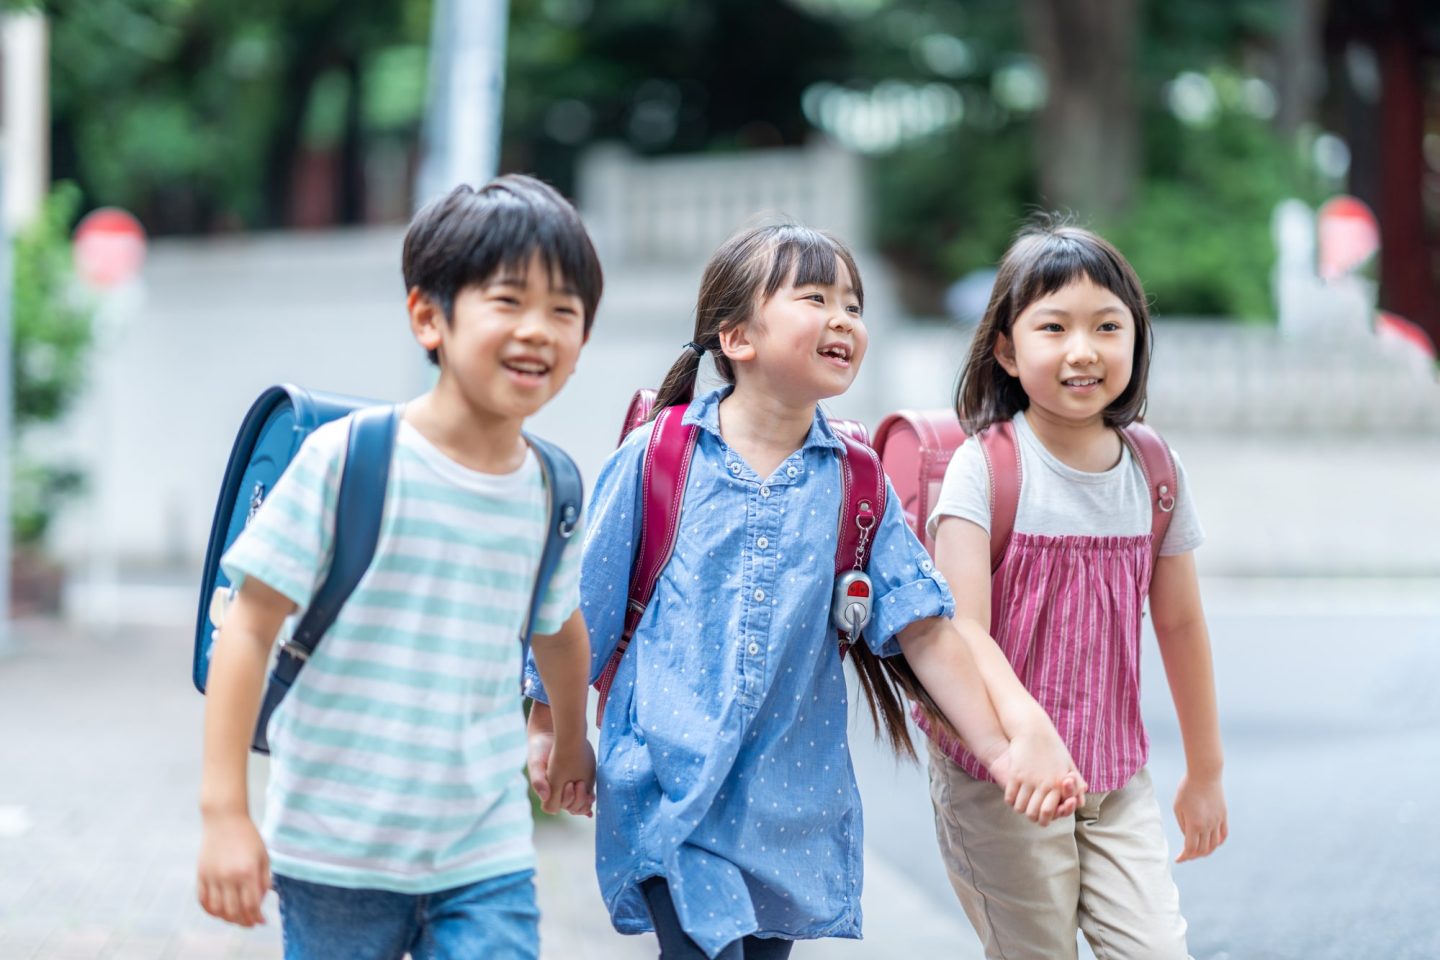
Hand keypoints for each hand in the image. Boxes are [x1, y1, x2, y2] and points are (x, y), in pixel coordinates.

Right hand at [197, 811, 269, 926]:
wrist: (225, 819)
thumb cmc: (248, 837)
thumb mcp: (263, 856)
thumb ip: (264, 880)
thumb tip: (261, 903)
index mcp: (247, 871)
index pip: (251, 905)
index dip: (256, 917)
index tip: (261, 921)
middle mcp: (229, 876)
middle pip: (234, 911)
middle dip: (243, 922)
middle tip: (250, 923)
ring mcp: (212, 876)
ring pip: (217, 910)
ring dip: (227, 919)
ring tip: (236, 918)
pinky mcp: (201, 874)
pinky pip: (203, 900)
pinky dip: (211, 911)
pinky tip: (220, 911)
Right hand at [531, 731, 594, 816]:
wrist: (549, 736)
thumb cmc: (539, 750)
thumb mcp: (536, 763)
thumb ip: (538, 780)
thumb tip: (545, 797)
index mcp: (547, 791)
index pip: (554, 807)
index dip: (564, 802)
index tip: (570, 786)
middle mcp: (559, 792)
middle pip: (570, 807)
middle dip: (577, 802)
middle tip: (580, 784)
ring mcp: (570, 787)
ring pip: (579, 803)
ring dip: (585, 802)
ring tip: (590, 795)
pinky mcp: (580, 779)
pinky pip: (586, 793)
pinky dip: (589, 795)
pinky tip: (592, 794)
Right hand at [988, 745, 1074, 823]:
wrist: (1034, 730)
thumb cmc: (1053, 748)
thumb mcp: (1068, 765)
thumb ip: (1076, 785)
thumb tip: (1080, 803)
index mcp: (1059, 784)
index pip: (1051, 813)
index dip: (1045, 818)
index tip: (1042, 817)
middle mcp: (1045, 784)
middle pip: (1033, 814)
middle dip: (1031, 816)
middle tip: (1030, 812)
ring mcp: (1029, 780)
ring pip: (1020, 807)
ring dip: (1020, 808)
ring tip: (1021, 804)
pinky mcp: (1016, 774)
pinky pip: (1010, 797)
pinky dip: (1011, 800)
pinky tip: (1013, 796)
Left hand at [1173, 771, 1226, 861]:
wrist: (1205, 775)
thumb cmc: (1187, 789)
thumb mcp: (1178, 806)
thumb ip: (1182, 824)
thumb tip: (1188, 836)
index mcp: (1194, 824)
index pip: (1190, 848)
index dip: (1184, 857)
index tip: (1178, 859)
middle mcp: (1208, 826)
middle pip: (1203, 850)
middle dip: (1193, 856)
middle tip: (1186, 856)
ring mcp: (1217, 822)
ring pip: (1214, 845)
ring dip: (1206, 852)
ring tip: (1198, 852)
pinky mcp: (1224, 816)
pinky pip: (1223, 835)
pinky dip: (1218, 843)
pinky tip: (1212, 844)